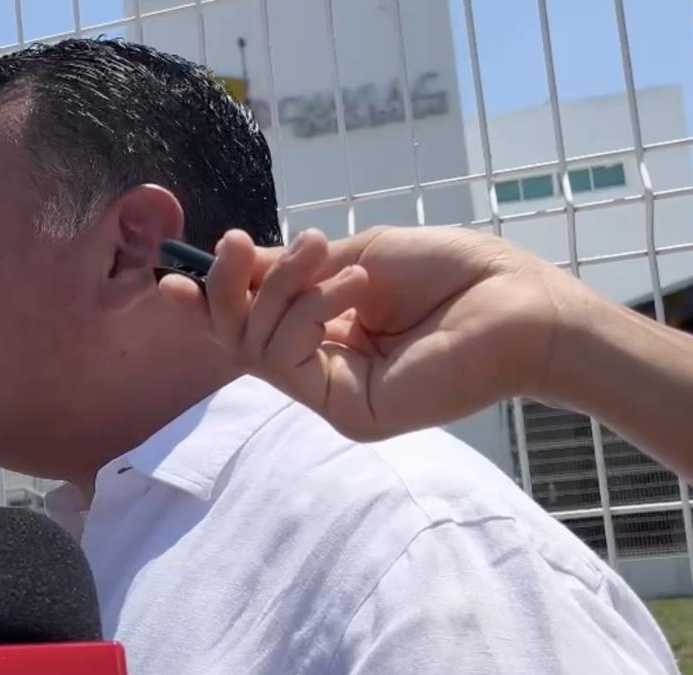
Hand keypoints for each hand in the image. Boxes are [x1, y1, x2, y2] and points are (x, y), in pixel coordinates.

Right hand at [169, 225, 584, 440]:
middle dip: (227, 288)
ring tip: (323, 254)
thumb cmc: (454, 272)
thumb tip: (229, 265)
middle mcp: (323, 367)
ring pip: (256, 350)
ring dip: (277, 292)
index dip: (211, 300)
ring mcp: (333, 395)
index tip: (173, 276)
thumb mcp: (354, 254)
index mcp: (326, 330)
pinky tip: (348, 287)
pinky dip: (303, 314)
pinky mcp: (347, 413)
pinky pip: (288, 363)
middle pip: (240, 340)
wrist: (519, 302)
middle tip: (235, 244)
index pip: (251, 323)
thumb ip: (289, 270)